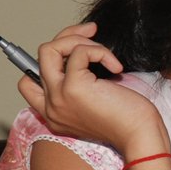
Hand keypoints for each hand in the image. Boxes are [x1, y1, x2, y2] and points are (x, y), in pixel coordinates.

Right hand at [18, 21, 166, 156]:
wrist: (141, 137)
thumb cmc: (129, 121)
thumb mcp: (97, 102)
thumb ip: (82, 85)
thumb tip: (82, 50)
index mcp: (54, 113)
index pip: (30, 80)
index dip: (53, 58)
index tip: (79, 52)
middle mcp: (50, 107)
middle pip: (41, 56)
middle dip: (66, 37)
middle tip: (91, 33)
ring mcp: (58, 97)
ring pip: (49, 49)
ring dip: (80, 41)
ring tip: (105, 54)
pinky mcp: (74, 87)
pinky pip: (79, 52)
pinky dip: (99, 51)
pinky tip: (115, 67)